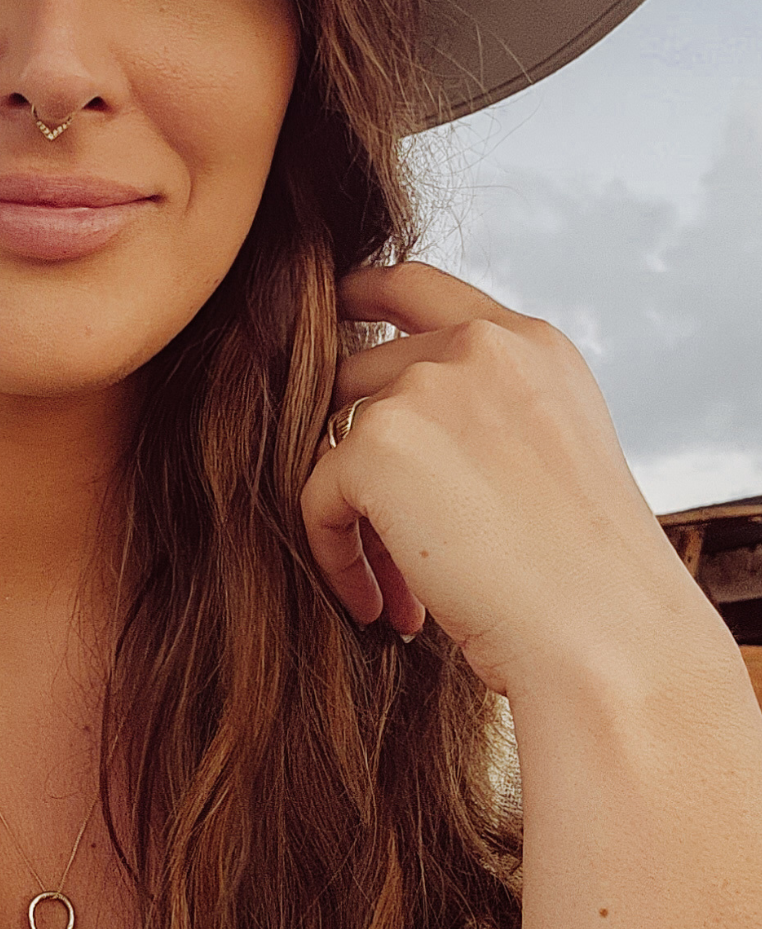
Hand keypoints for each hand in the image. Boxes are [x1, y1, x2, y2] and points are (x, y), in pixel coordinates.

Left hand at [299, 262, 700, 697]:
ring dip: (357, 516)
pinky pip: (318, 499)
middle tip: (399, 544)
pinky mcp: (377, 446)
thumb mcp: (554, 453)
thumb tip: (382, 422)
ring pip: (338, 440)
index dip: (361, 292)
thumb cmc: (591, 578)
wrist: (609, 642)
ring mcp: (425, 389)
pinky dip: (336, 557)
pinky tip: (380, 608)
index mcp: (530, 344)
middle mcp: (478, 348)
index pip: (418, 285)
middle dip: (365, 457)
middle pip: (361, 373)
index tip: (332, 307)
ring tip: (399, 590)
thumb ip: (482, 410)